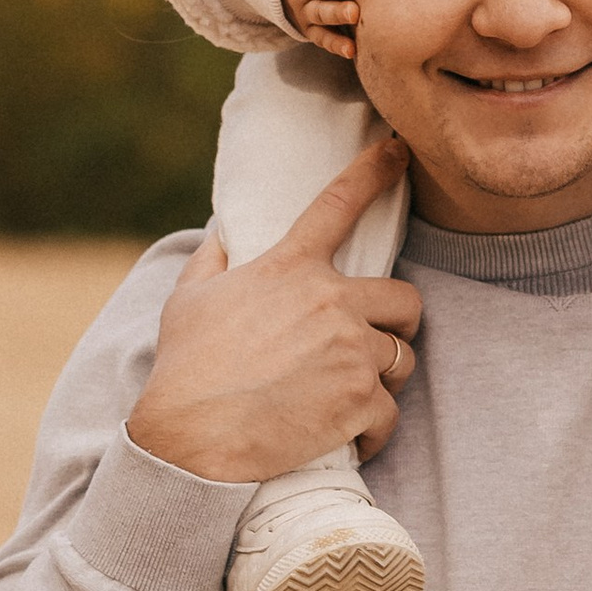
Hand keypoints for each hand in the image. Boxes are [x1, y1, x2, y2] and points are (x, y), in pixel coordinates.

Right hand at [128, 134, 420, 480]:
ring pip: (402, 359)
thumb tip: (222, 231)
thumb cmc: (185, 369)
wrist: (190, 440)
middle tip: (377, 343)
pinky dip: (374, 430)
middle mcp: (331, 301)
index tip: (399, 150)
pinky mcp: (360, 401)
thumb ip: (213, 259)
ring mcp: (350, 351)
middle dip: (398, 323)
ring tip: (348, 398)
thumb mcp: (188, 299)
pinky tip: (348, 438)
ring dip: (383, 379)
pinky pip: (391, 414)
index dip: (374, 171)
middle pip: (405, 299)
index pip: (339, 204)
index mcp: (290, 267)